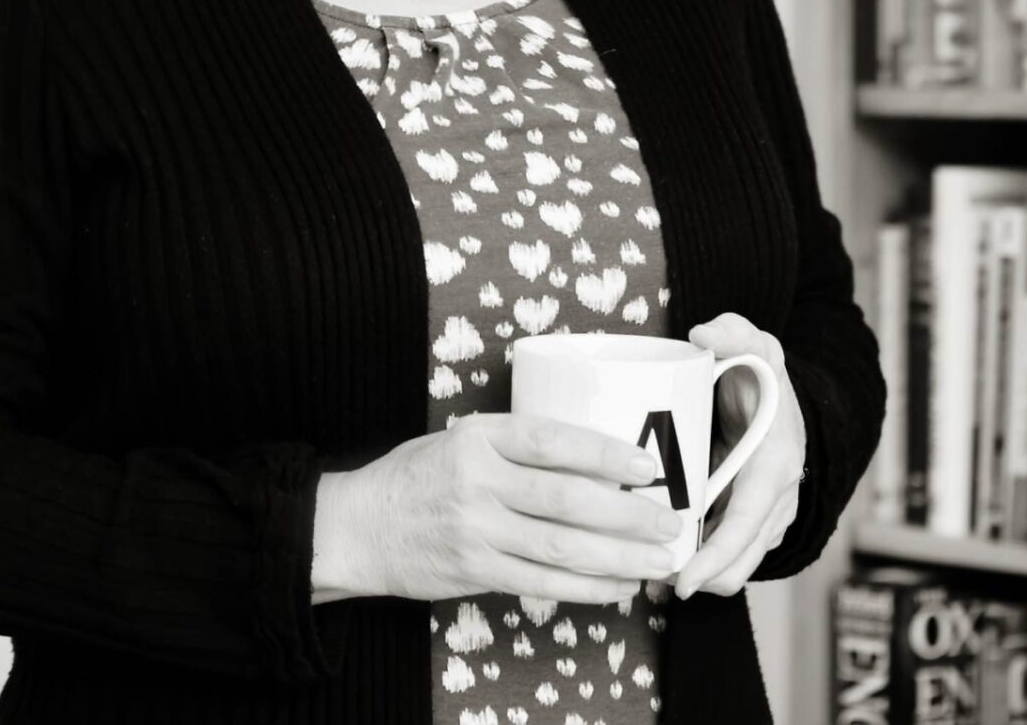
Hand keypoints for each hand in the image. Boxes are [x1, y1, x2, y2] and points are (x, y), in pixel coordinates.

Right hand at [338, 412, 687, 605]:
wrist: (357, 527)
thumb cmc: (418, 476)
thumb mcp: (463, 439)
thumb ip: (517, 445)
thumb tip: (596, 457)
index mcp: (479, 437)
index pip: (552, 440)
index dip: (604, 453)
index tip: (647, 466)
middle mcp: (478, 483)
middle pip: (566, 500)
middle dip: (626, 515)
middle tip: (668, 522)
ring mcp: (475, 531)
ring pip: (560, 548)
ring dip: (616, 557)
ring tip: (656, 560)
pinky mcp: (474, 571)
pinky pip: (540, 583)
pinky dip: (585, 588)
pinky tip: (617, 586)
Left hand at [674, 313, 807, 598]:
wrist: (780, 399)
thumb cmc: (761, 375)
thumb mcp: (753, 343)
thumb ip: (733, 331)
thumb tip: (702, 333)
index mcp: (777, 464)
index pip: (748, 522)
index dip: (716, 555)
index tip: (682, 580)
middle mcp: (779, 499)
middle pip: (740, 561)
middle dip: (696, 578)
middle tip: (643, 575)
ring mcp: (770, 518)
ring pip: (734, 569)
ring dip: (695, 575)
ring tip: (646, 568)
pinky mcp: (754, 526)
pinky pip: (728, 559)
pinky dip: (699, 565)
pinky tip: (661, 554)